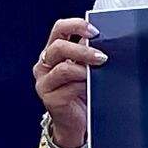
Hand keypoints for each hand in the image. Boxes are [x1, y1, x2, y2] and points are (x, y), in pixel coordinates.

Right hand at [32, 15, 102, 140]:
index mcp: (52, 51)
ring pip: (64, 69)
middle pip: (59, 47)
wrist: (75, 122)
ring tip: (98, 74)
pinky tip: (91, 88)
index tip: (95, 31)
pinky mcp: (49, 99)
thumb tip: (103, 40)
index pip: (59, 28)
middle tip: (102, 57)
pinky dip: (83, 86)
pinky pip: (68, 88)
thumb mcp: (84, 68)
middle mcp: (44, 65)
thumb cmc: (80, 92)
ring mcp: (44, 82)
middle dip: (83, 50)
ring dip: (85, 70)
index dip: (76, 25)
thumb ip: (87, 53)